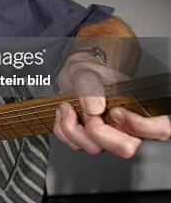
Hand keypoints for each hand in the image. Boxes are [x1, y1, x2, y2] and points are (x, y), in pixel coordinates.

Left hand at [54, 68, 169, 157]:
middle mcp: (127, 127)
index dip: (138, 126)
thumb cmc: (91, 70)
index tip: (116, 111)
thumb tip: (94, 107)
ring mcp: (108, 135)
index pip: (158, 130)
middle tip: (87, 111)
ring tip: (68, 107)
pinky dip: (63, 129)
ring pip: (95, 149)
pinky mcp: (88, 138)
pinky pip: (75, 145)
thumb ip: (90, 85)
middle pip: (124, 148)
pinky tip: (64, 113)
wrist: (77, 73)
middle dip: (98, 131)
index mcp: (140, 109)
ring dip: (73, 128)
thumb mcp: (87, 70)